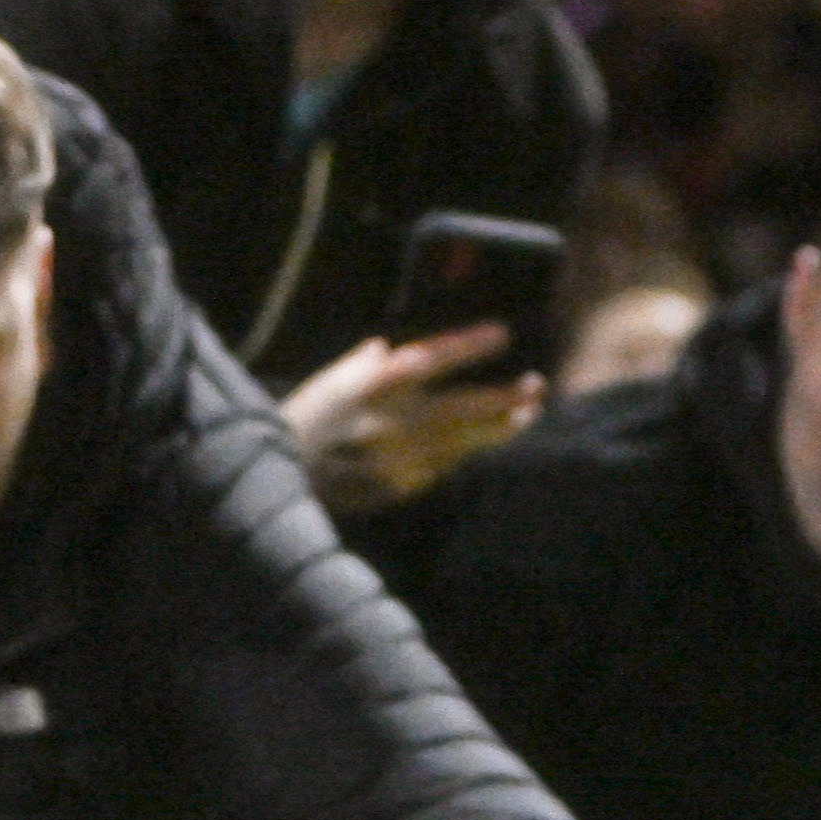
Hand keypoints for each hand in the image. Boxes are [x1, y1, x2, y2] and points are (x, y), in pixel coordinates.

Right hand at [279, 325, 543, 515]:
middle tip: (536, 387)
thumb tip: (385, 349)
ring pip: (463, 440)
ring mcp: (401, 455)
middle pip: (463, 405)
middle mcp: (394, 418)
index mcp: (378, 383)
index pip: (436, 357)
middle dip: (504, 397)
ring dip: (498, 428)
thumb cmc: (308, 419)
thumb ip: (365, 363)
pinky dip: (464, 452)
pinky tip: (486, 439)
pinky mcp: (401, 484)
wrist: (284, 476)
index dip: (472, 345)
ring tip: (526, 414)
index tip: (503, 335)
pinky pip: (443, 465)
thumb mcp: (333, 381)